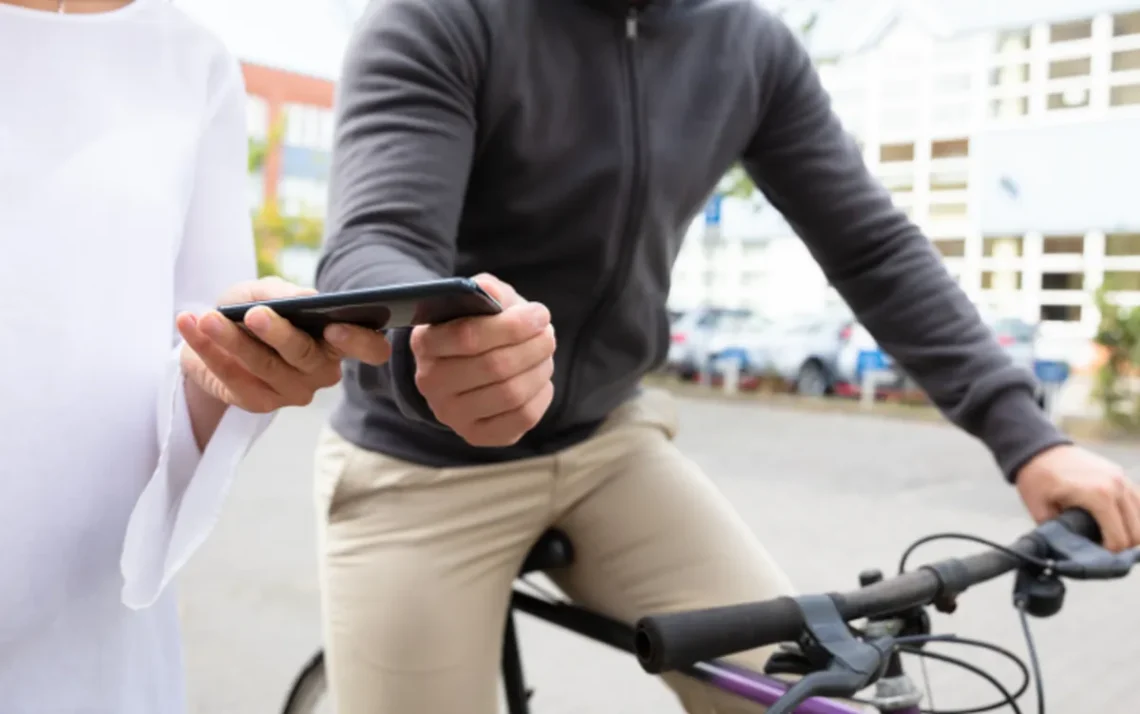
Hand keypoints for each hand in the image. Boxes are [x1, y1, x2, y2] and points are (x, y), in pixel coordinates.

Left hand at [178, 277, 391, 412]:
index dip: (359, 341)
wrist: (218, 335)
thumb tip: (305, 299)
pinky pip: (232, 379)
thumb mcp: (266, 290)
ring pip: (266, 368)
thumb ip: (283, 293)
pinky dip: (207, 351)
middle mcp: (322, 370)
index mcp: (338, 340)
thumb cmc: (255, 308)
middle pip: (306, 357)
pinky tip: (189, 327)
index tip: (334, 328)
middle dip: (278, 334)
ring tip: (207, 319)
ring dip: (232, 341)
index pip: (371, 348)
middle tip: (254, 314)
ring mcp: (293, 391)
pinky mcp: (258, 402)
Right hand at [410, 273, 555, 446]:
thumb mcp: (480, 299)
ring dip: (539, 369)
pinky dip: (540, 395)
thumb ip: (486, 290)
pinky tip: (539, 380)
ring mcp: (451, 413)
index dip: (512, 325)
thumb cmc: (481, 325)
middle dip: (533, 347)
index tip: (540, 314)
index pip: (468, 336)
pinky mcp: (476, 434)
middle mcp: (431, 382)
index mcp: (425, 342)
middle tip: (549, 335)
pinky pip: (522, 418)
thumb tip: (490, 293)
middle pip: (495, 367)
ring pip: (511, 393)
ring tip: (545, 355)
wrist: (471, 363)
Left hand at [1015, 444, 1139, 551]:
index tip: (1095, 557)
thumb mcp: (1039, 509)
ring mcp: (1123, 479)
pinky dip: (1133, 518)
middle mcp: (1117, 486)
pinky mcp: (1122, 475)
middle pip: (1137, 533)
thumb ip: (1057, 533)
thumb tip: (1070, 551)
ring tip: (1112, 540)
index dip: (1109, 555)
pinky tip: (1119, 525)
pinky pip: (1139, 503)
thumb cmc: (1037, 478)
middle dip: (1123, 548)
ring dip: (1131, 533)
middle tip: (1104, 552)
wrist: (1039, 448)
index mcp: (1099, 496)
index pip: (1119, 539)